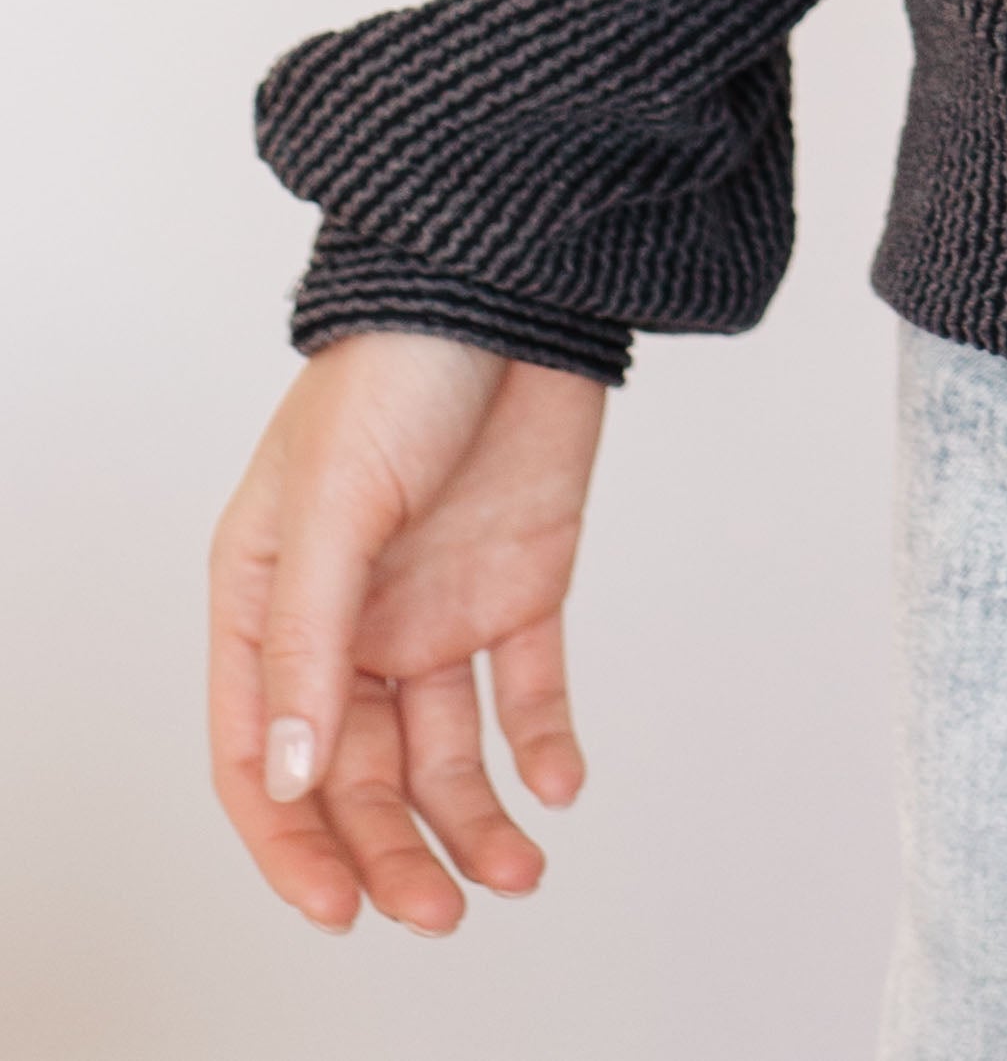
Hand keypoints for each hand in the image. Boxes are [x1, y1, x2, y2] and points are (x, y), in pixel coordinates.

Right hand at [208, 330, 606, 934]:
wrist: (515, 274)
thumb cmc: (397, 361)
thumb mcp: (335, 505)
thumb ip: (315, 643)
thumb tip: (296, 779)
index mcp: (271, 599)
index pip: (264, 756)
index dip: (292, 845)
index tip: (341, 911)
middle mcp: (351, 617)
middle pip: (359, 773)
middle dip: (394, 852)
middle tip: (440, 912)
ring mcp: (436, 603)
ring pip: (445, 750)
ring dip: (475, 818)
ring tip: (519, 870)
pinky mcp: (521, 580)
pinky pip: (527, 688)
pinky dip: (544, 742)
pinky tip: (561, 782)